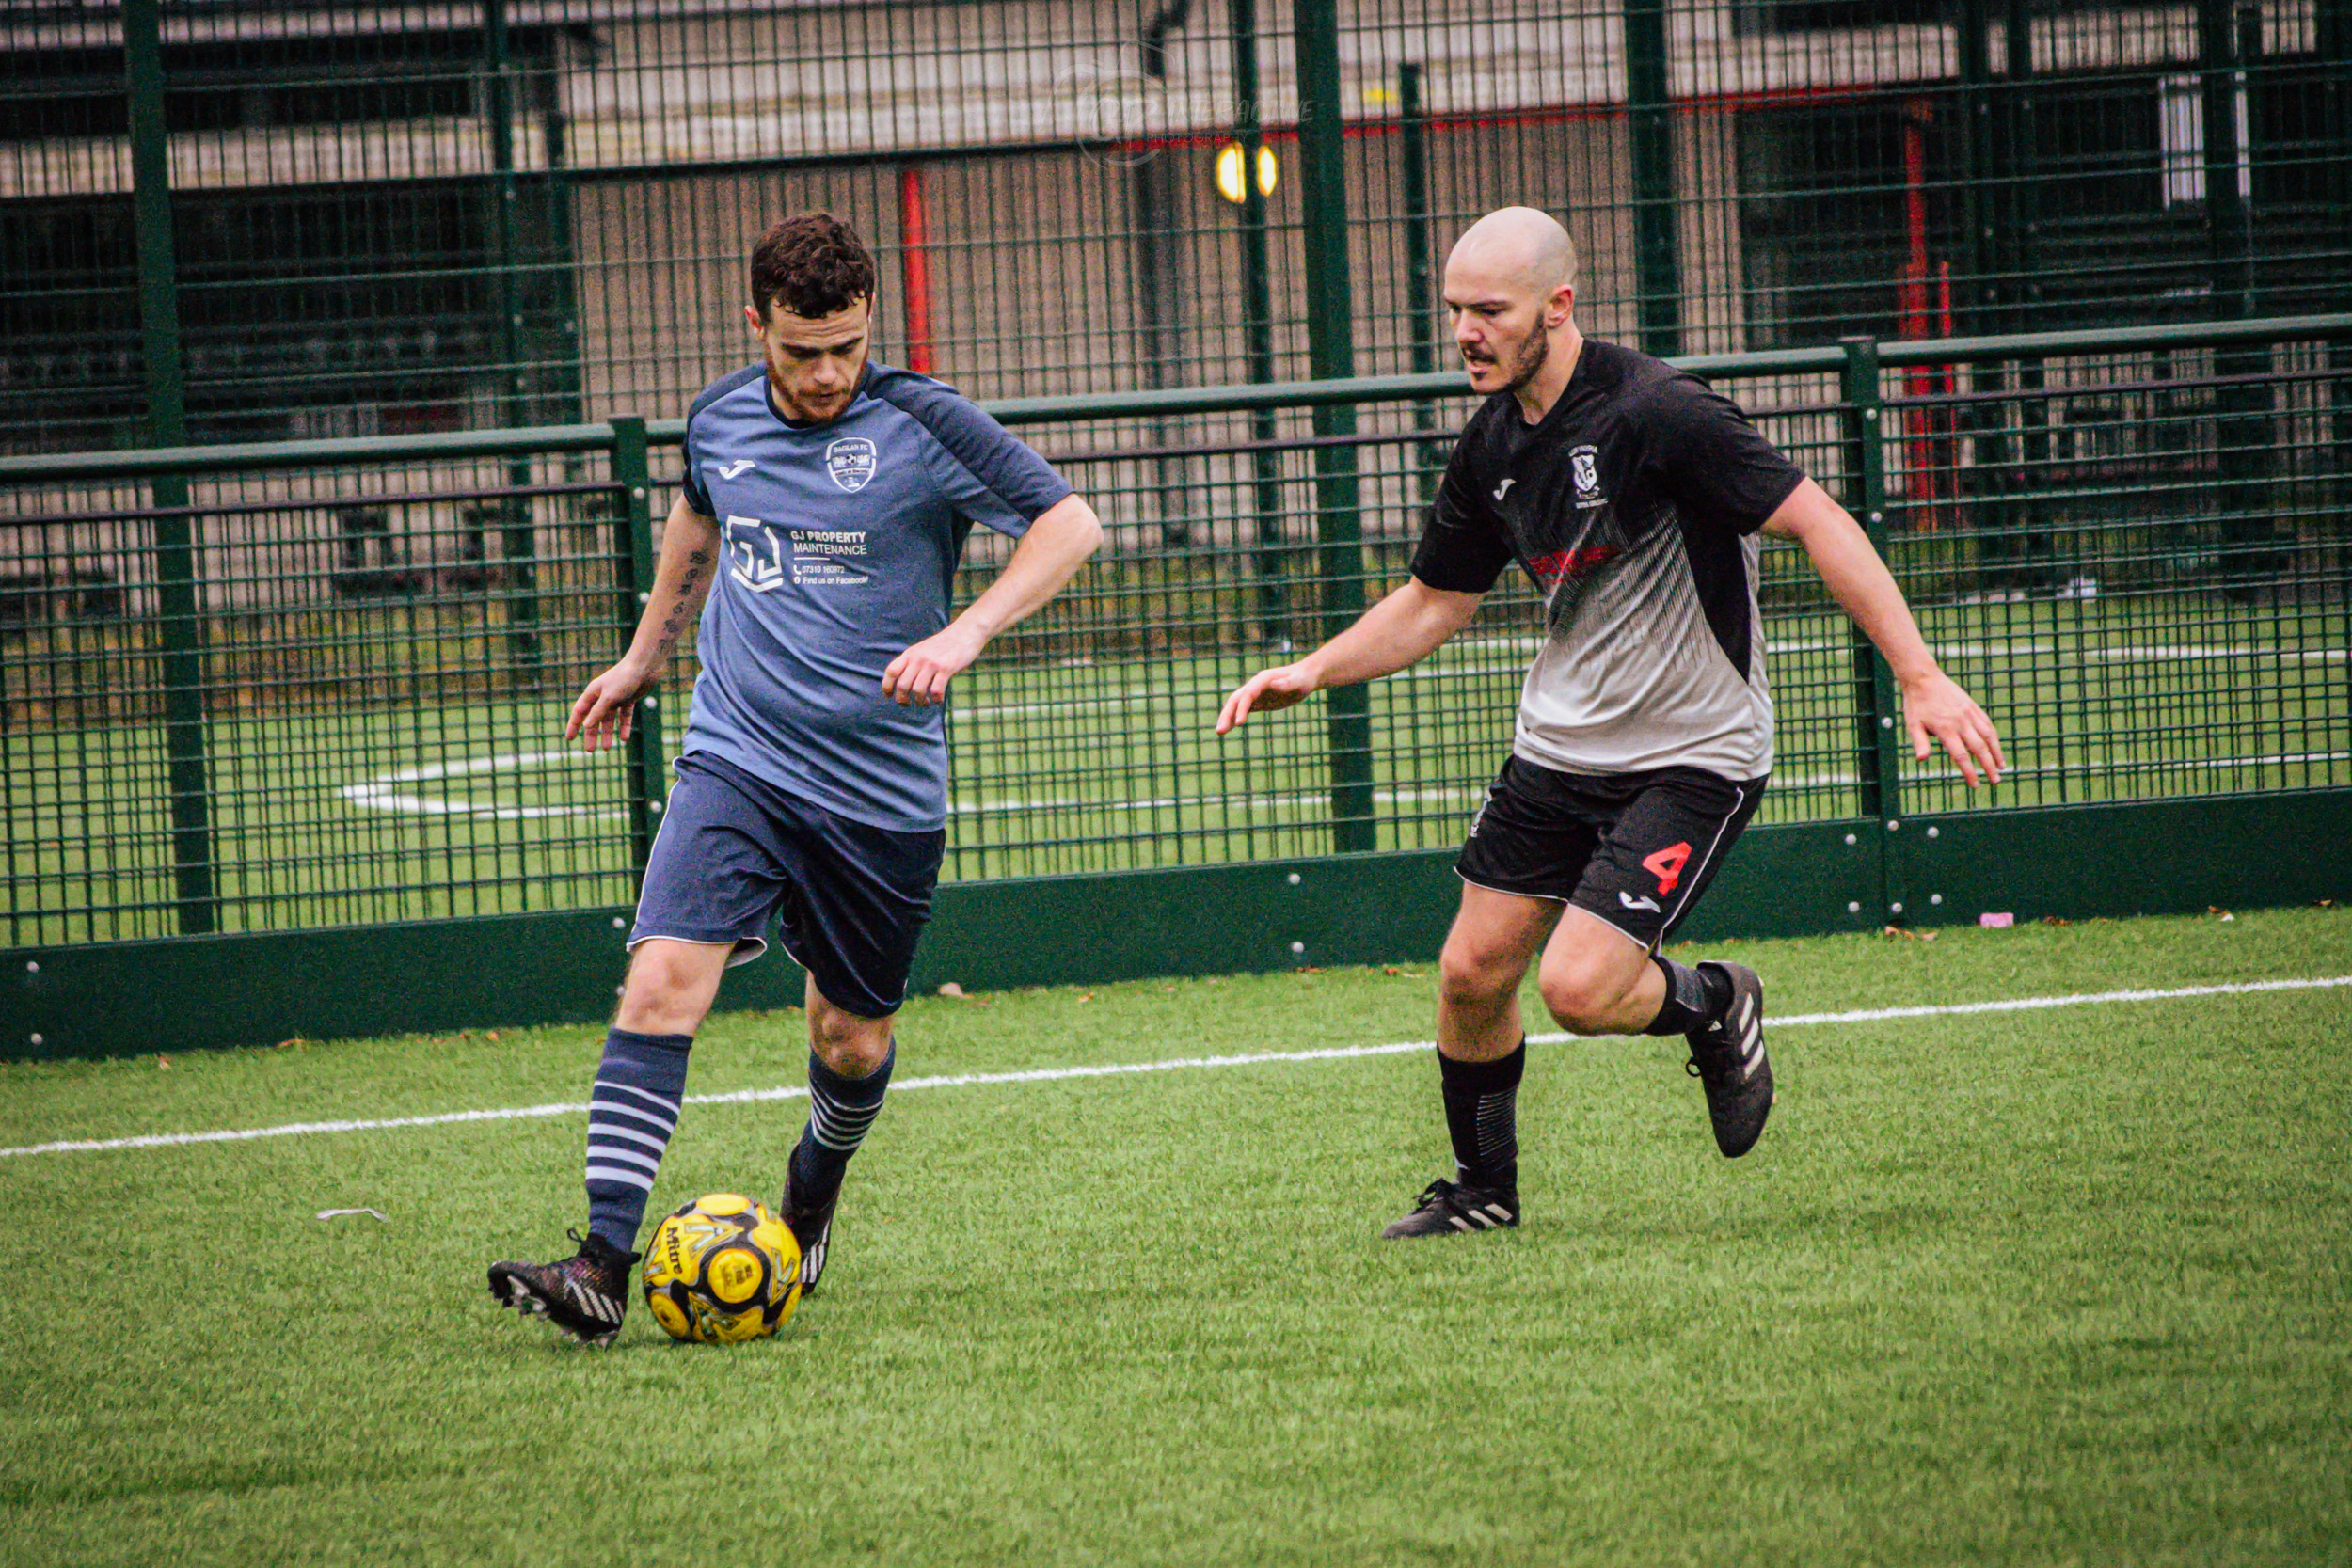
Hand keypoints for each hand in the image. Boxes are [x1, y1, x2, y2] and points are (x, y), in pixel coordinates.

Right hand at [566, 659, 657, 751]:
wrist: (645, 666)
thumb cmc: (624, 678)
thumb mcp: (609, 697)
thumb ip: (597, 712)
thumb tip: (585, 726)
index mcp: (593, 692)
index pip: (579, 712)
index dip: (573, 725)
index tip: (569, 739)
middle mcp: (602, 695)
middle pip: (594, 718)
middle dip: (591, 734)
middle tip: (590, 750)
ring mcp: (616, 697)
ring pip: (609, 719)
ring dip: (608, 733)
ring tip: (607, 748)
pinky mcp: (629, 698)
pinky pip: (624, 716)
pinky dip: (624, 726)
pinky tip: (624, 738)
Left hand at [882, 624, 983, 705]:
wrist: (965, 632)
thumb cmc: (944, 644)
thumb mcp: (923, 649)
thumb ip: (913, 661)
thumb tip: (903, 682)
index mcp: (911, 653)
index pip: (891, 671)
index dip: (886, 686)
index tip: (888, 696)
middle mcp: (919, 658)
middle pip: (902, 685)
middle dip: (902, 699)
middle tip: (907, 704)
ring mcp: (932, 663)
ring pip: (918, 690)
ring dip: (920, 701)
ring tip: (925, 703)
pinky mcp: (946, 668)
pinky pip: (936, 690)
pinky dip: (936, 700)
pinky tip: (938, 700)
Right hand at [1216, 662, 1319, 733]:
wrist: (1305, 676)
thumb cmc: (1303, 679)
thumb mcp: (1299, 681)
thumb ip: (1287, 683)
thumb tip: (1273, 684)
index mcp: (1263, 679)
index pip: (1248, 694)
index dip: (1242, 708)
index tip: (1239, 724)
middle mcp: (1255, 685)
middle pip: (1236, 699)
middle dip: (1227, 714)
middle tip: (1219, 731)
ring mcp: (1255, 693)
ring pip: (1236, 705)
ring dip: (1227, 717)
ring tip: (1219, 732)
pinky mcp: (1258, 701)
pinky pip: (1243, 710)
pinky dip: (1234, 718)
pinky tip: (1229, 728)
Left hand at [1902, 670, 2004, 786]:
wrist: (1923, 678)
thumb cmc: (1916, 704)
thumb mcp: (1912, 725)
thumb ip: (1920, 742)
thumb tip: (1922, 760)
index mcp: (1945, 730)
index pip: (1961, 756)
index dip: (1969, 772)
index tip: (1975, 785)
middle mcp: (1960, 722)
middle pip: (1979, 749)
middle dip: (1989, 767)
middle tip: (1996, 781)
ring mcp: (1969, 713)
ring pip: (1988, 736)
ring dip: (1997, 752)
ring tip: (2002, 767)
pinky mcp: (1972, 706)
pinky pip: (1987, 724)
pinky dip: (1994, 737)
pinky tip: (1996, 747)